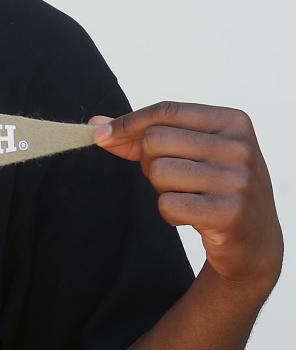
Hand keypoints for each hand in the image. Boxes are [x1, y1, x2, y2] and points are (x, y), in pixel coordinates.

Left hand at [91, 102, 282, 296]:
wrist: (253, 238)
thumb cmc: (212, 187)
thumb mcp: (190, 153)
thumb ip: (143, 137)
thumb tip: (96, 126)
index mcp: (232, 122)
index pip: (166, 111)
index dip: (127, 123)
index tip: (100, 135)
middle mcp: (239, 146)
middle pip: (155, 141)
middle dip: (149, 163)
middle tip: (174, 179)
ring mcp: (236, 179)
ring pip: (158, 172)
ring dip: (162, 190)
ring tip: (189, 196)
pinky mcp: (228, 212)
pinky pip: (167, 205)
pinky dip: (170, 214)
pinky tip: (193, 216)